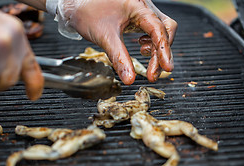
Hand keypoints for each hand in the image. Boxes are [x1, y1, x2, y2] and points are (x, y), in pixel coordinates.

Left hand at [57, 0, 176, 83]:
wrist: (77, 4)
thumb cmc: (88, 12)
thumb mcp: (104, 36)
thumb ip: (119, 58)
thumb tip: (129, 79)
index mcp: (138, 6)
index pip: (158, 29)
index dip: (163, 50)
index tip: (166, 68)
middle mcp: (144, 7)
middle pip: (165, 30)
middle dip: (162, 53)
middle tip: (154, 74)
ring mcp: (143, 12)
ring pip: (162, 31)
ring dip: (157, 49)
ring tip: (143, 56)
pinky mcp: (139, 18)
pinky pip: (154, 31)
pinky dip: (152, 44)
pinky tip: (141, 48)